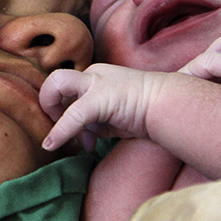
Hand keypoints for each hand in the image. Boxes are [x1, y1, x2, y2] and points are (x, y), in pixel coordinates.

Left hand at [39, 64, 166, 150]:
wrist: (170, 106)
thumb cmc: (147, 113)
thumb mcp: (115, 116)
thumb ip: (96, 123)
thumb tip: (85, 138)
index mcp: (97, 76)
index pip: (68, 89)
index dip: (65, 113)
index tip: (83, 137)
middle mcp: (94, 74)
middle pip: (56, 80)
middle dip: (50, 104)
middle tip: (61, 128)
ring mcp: (96, 83)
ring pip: (56, 84)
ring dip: (52, 110)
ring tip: (67, 138)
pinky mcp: (100, 98)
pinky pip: (72, 115)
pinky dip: (59, 132)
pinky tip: (51, 145)